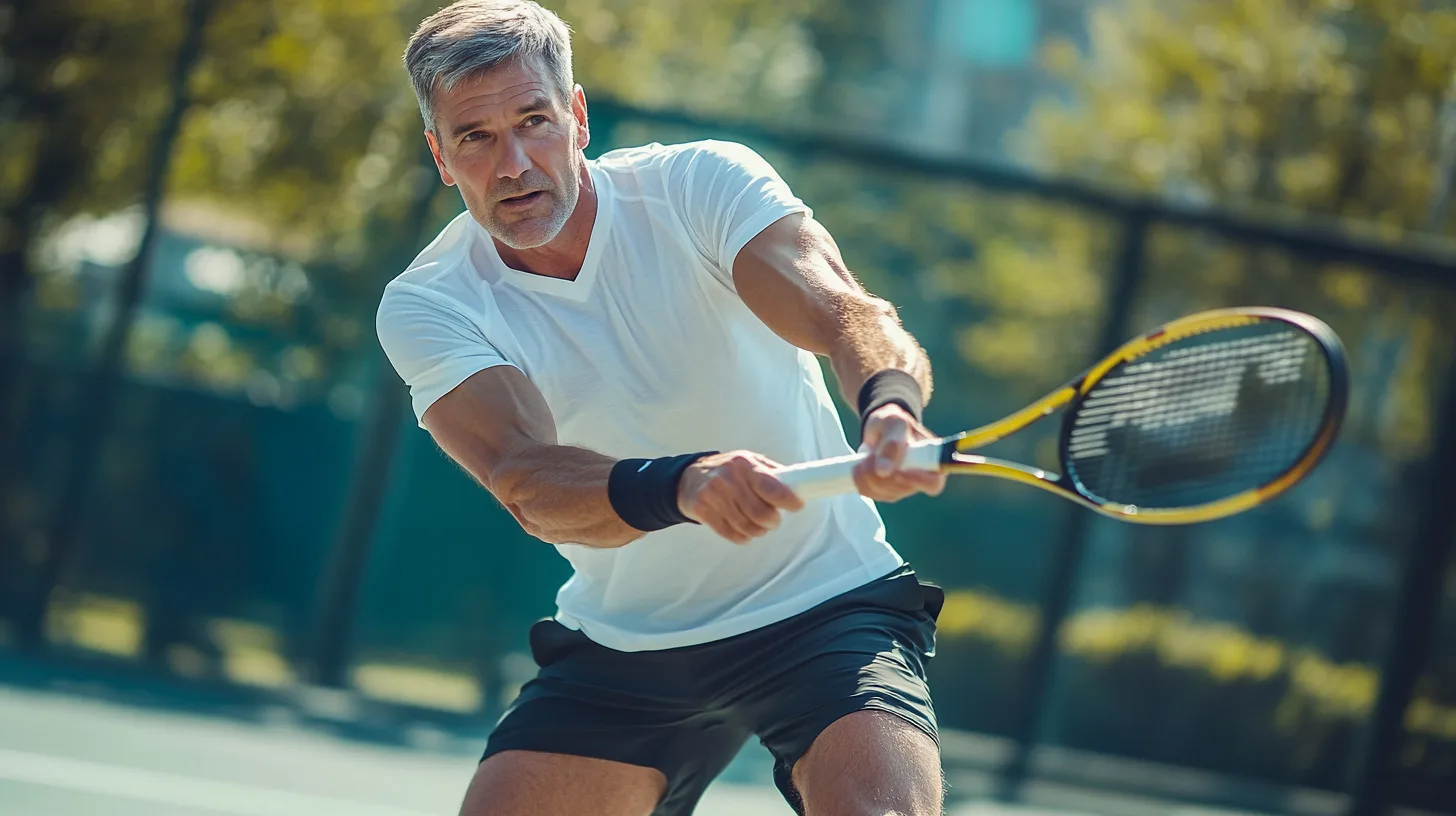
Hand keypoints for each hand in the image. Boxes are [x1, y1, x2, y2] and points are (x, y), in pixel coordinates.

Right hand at [677, 451, 805, 543]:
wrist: (688, 478)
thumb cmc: (728, 470)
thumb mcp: (749, 462)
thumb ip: (772, 473)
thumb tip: (800, 484)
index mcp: (744, 463)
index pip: (772, 487)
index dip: (789, 501)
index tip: (797, 506)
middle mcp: (728, 478)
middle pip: (761, 514)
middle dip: (773, 522)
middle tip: (773, 520)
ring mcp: (713, 495)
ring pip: (748, 527)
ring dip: (758, 531)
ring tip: (758, 525)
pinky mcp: (702, 511)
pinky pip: (732, 534)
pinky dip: (743, 537)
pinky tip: (742, 529)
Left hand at [853, 404, 946, 501]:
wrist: (880, 428)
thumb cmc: (893, 422)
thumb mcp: (894, 422)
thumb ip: (892, 441)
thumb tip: (883, 471)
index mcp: (931, 460)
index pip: (933, 483)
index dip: (918, 481)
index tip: (899, 471)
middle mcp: (919, 478)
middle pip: (903, 489)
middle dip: (882, 474)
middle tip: (871, 456)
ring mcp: (902, 487)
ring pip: (885, 494)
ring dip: (868, 476)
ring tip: (865, 457)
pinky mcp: (886, 490)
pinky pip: (872, 494)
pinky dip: (861, 481)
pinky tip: (860, 467)